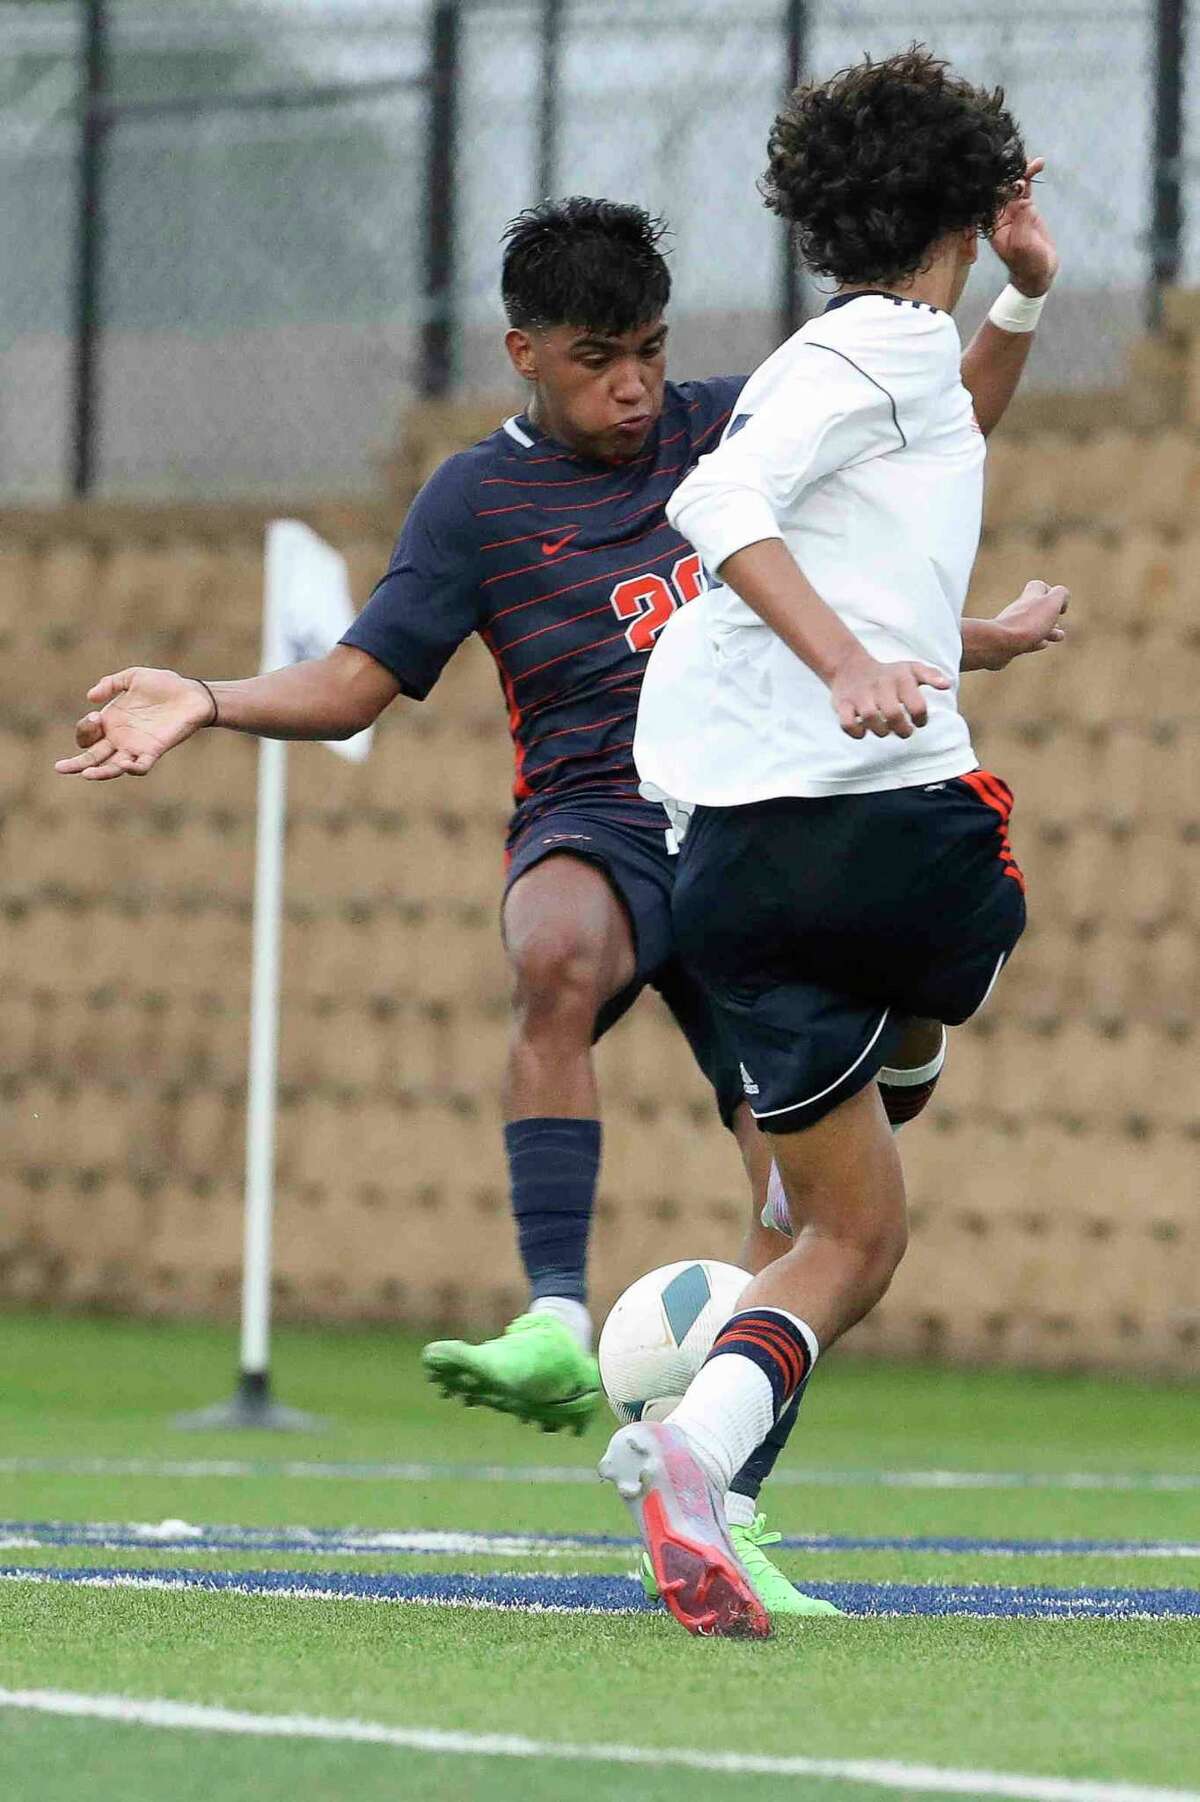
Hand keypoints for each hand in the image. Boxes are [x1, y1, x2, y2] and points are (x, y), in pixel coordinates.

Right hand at [54, 667, 213, 779]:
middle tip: (59, 767)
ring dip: (100, 772)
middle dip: (76, 764)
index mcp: (111, 722)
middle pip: (92, 757)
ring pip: (113, 767)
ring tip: (86, 774)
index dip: (85, 730)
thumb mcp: (133, 677)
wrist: (192, 693)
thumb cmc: (164, 684)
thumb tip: (90, 697)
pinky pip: (142, 766)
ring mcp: (136, 747)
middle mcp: (120, 738)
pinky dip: (134, 768)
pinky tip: (126, 766)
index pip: (87, 736)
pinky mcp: (154, 750)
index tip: (96, 718)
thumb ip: (111, 683)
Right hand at [829, 650, 951, 740]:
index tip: (919, 721)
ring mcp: (860, 695)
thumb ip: (931, 675)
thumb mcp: (911, 669)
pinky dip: (857, 732)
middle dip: (902, 730)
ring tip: (885, 729)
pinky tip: (864, 730)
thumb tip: (946, 685)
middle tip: (904, 731)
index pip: (917, 705)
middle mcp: (880, 686)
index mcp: (900, 678)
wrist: (849, 666)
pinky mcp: (842, 704)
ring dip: (881, 731)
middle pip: (893, 715)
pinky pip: (847, 724)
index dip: (921, 719)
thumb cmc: (888, 674)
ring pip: (871, 719)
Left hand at [969, 581, 1069, 671]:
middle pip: (1036, 608)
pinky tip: (1040, 644)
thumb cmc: (1027, 623)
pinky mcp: (1005, 643)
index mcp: (1029, 597)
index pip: (1038, 587)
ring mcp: (1011, 626)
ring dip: (1046, 630)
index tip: (1061, 607)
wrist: (999, 644)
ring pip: (1031, 626)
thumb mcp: (1051, 603)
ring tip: (1058, 636)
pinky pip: (1023, 641)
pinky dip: (1035, 641)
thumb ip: (1060, 594)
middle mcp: (1018, 610)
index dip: (1051, 593)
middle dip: (1051, 615)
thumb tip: (1062, 597)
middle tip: (1059, 624)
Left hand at [989, 158, 1059, 296]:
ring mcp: (1012, 211)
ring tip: (1033, 161)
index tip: (1004, 170)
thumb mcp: (1023, 245)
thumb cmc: (1028, 264)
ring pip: (1014, 186)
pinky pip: (1026, 189)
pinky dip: (1031, 176)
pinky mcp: (1025, 209)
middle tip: (1020, 160)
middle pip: (1001, 189)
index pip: (991, 200)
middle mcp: (999, 216)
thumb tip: (1024, 202)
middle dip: (1009, 174)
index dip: (997, 185)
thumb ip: (1022, 223)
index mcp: (992, 225)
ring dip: (1022, 171)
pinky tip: (1039, 164)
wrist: (1039, 272)